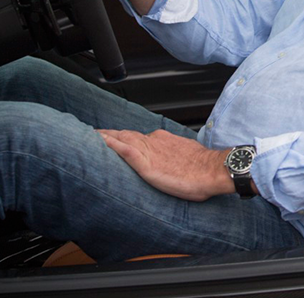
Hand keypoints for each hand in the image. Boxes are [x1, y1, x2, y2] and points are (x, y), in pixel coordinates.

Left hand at [97, 129, 234, 200]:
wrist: (214, 170)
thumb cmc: (204, 169)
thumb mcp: (187, 159)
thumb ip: (174, 158)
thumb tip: (173, 164)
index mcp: (163, 141)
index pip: (137, 138)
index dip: (122, 137)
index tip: (112, 137)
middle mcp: (153, 142)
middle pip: (125, 135)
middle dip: (108, 134)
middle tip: (92, 133)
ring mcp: (149, 151)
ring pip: (121, 140)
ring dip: (104, 138)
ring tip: (89, 136)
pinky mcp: (146, 164)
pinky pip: (124, 150)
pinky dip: (110, 145)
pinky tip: (99, 142)